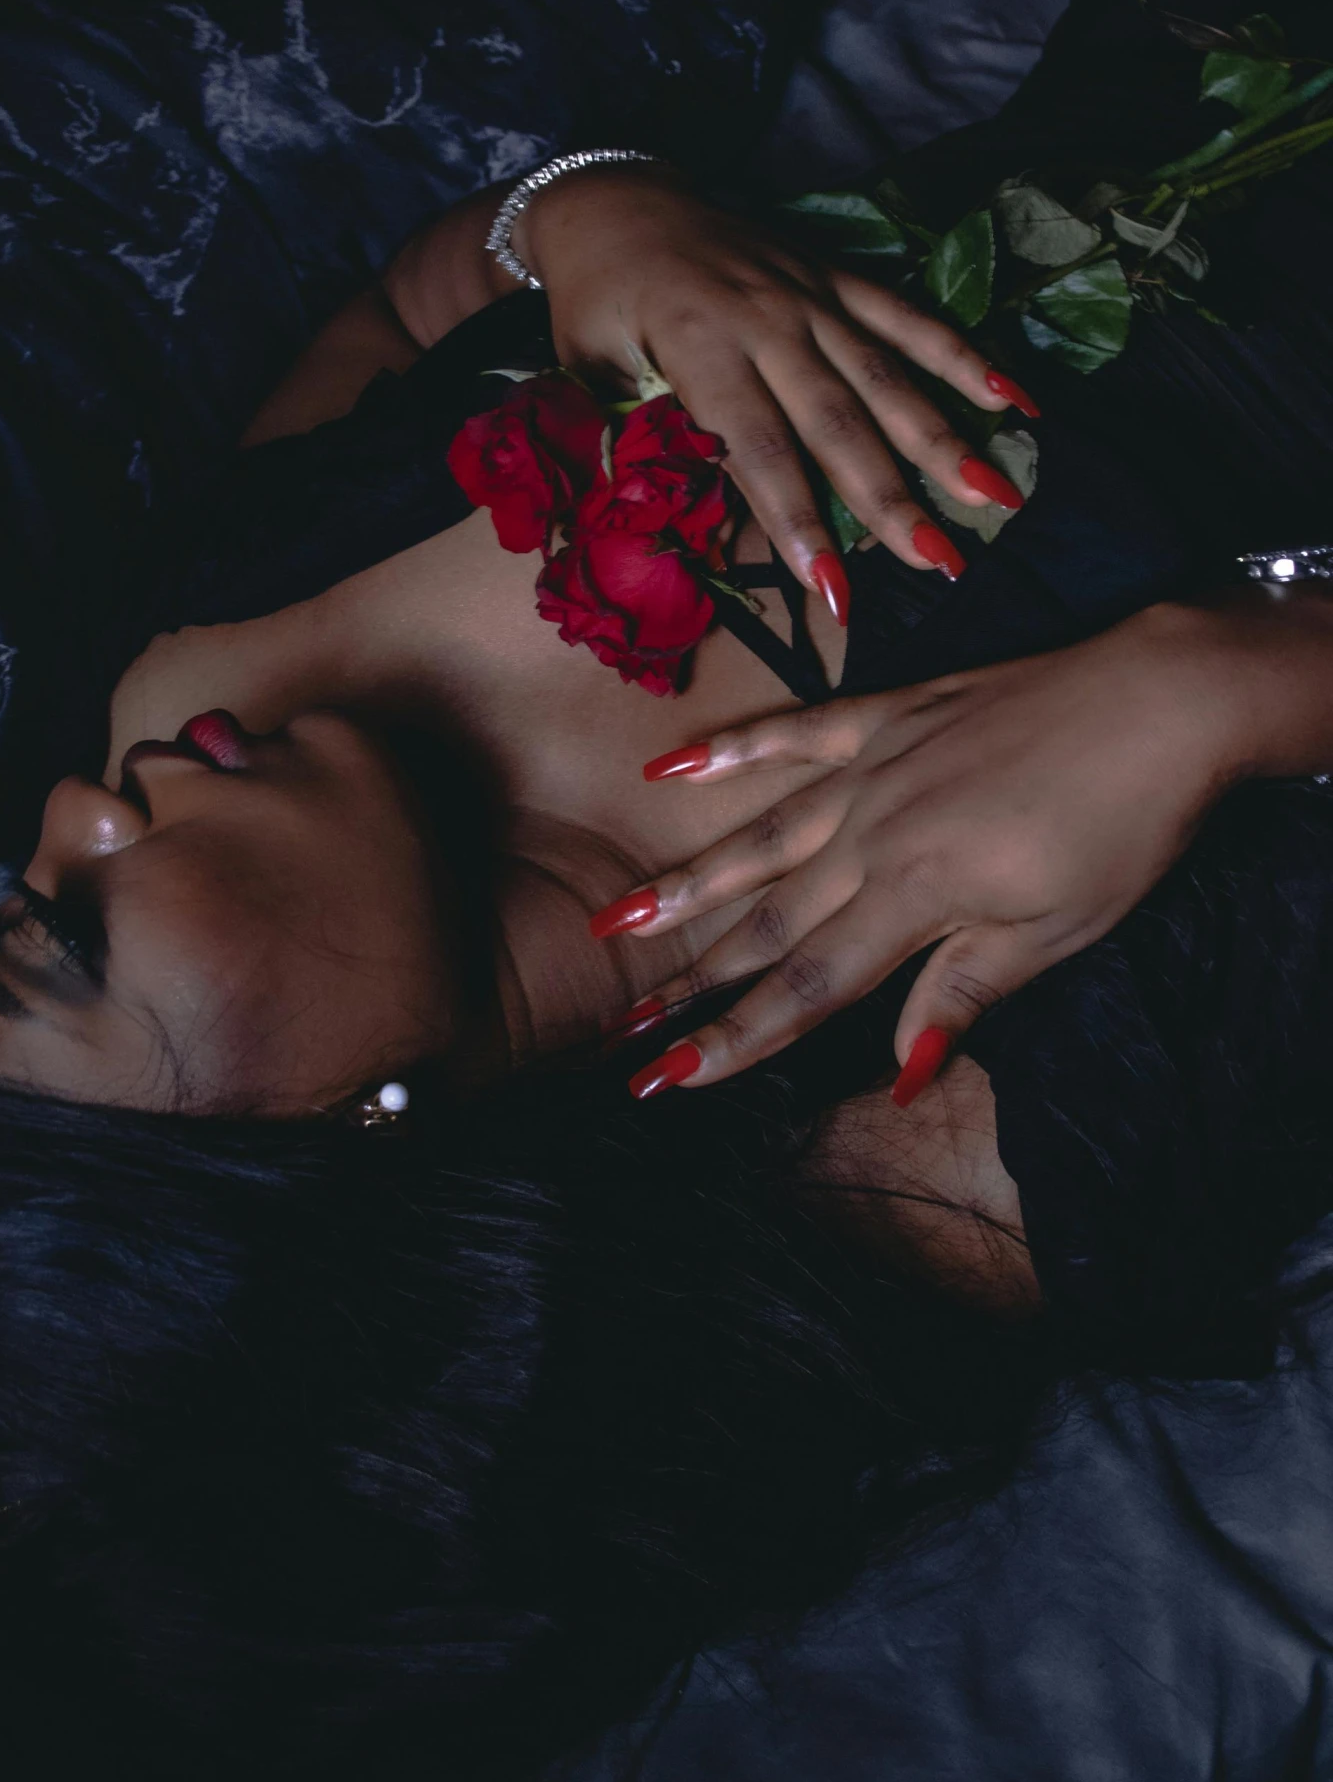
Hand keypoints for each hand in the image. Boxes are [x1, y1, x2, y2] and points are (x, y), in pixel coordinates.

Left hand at [523, 168, 1035, 610]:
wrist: (615, 202)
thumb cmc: (597, 302)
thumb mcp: (587, 372)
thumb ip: (631, 440)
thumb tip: (665, 524)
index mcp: (698, 347)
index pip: (758, 451)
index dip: (798, 524)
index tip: (832, 590)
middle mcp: (766, 319)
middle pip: (840, 422)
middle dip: (892, 498)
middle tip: (939, 561)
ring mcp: (809, 294)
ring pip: (887, 376)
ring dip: (944, 439)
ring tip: (995, 497)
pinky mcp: (835, 276)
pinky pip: (909, 316)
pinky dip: (962, 356)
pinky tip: (1012, 399)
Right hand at [595, 592, 1332, 1101]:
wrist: (1161, 699)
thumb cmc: (1124, 828)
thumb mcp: (1059, 930)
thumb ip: (964, 991)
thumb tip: (897, 1076)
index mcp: (916, 894)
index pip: (810, 987)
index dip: (736, 1040)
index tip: (667, 1082)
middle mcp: (873, 832)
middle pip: (768, 921)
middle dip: (693, 981)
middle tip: (624, 1026)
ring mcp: (874, 767)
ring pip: (761, 836)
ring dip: (688, 883)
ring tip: (619, 919)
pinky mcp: (889, 714)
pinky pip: (793, 734)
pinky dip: (731, 750)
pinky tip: (669, 766)